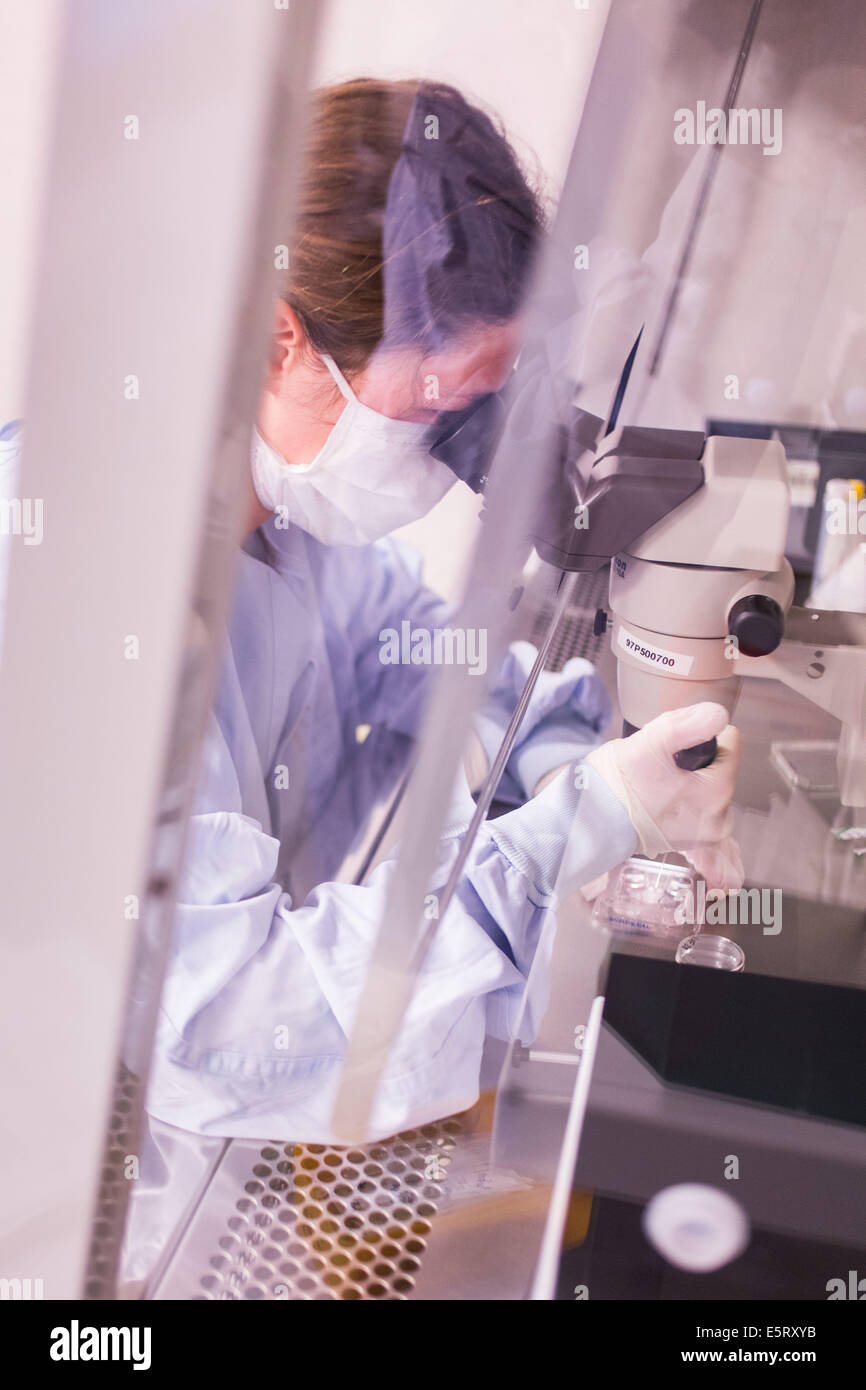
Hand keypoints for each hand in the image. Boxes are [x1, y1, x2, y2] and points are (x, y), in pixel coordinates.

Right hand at [585, 702, 743, 890]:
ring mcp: (706, 836)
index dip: (699, 736)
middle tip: (658, 768)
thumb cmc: (616, 786)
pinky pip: (698, 806)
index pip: (731, 743)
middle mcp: (720, 820)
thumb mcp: (649, 744)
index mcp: (718, 793)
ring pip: (708, 784)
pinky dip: (682, 798)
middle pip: (719, 765)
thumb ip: (687, 725)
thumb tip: (719, 714)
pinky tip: (657, 800)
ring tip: (654, 784)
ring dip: (687, 779)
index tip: (670, 749)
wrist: (588, 824)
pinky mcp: (692, 843)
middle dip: (694, 761)